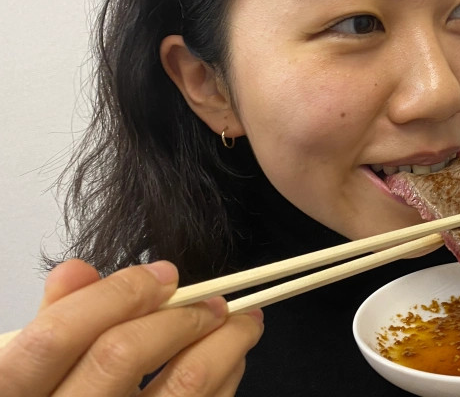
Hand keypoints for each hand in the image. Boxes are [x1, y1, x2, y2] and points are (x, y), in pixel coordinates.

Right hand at [0, 259, 263, 396]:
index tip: (165, 275)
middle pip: (123, 355)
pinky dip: (227, 379)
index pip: (58, 335)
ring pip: (183, 387)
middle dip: (180, 315)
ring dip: (226, 344)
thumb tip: (80, 269)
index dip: (116, 295)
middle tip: (216, 300)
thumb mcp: (32, 365)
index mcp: (15, 395)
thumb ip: (56, 318)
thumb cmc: (57, 396)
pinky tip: (230, 362)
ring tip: (244, 321)